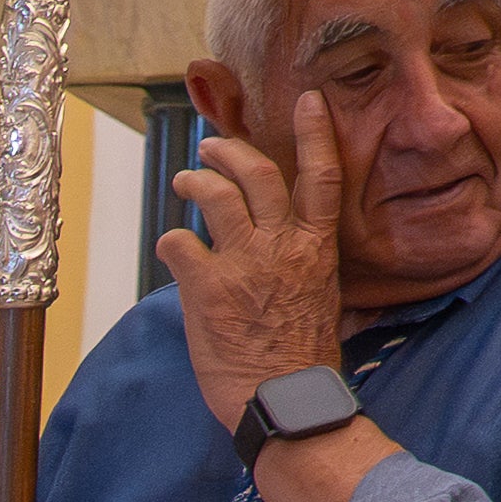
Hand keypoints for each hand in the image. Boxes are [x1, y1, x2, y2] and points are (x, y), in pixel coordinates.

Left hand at [157, 89, 346, 430]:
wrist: (285, 400)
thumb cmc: (304, 361)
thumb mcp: (328, 305)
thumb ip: (315, 274)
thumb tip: (322, 276)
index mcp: (317, 249)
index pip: (323, 178)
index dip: (315, 135)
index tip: (309, 101)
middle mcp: (282, 247)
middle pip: (256, 175)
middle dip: (230, 151)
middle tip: (211, 147)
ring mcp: (244, 264)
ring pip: (215, 196)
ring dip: (195, 182)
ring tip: (184, 182)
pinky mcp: (207, 287)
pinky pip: (180, 243)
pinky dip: (172, 241)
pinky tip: (172, 250)